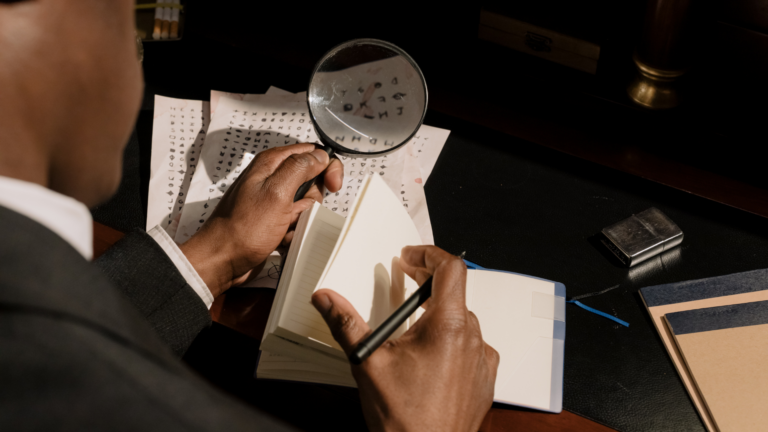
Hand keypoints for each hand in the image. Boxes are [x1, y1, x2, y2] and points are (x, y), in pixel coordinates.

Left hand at [180, 144, 342, 296]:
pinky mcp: (273, 219)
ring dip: (302, 219)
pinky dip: (294, 231)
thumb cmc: (242, 229)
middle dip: (312, 200)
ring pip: (307, 204)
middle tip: (298, 210)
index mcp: (271, 164)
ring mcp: (273, 200)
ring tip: (284, 227)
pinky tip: (281, 237)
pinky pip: (297, 221)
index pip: (311, 152)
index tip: (332, 184)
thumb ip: (300, 168)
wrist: (223, 260)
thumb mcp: (277, 193)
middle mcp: (272, 178)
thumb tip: (320, 155)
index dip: (326, 166)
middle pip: (312, 180)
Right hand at [311, 246, 498, 431]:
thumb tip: (327, 299)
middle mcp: (472, 340)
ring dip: (439, 314)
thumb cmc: (405, 420)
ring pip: (463, 321)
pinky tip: (430, 355)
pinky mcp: (485, 379)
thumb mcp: (367, 363)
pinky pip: (472, 347)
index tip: (409, 258)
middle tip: (405, 281)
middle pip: (455, 294)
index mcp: (448, 327)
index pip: (451, 269)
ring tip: (412, 324)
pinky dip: (452, 341)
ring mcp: (482, 361)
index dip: (428, 255)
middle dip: (427, 284)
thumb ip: (346, 323)